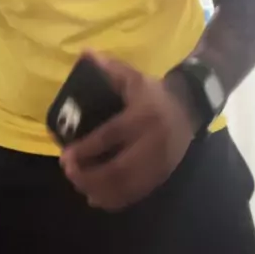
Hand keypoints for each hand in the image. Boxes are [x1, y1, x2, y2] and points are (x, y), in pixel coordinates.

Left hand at [60, 53, 200, 211]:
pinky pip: (137, 193)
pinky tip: (96, 197)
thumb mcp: (133, 76)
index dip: (87, 149)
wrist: (189, 106)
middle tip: (68, 171)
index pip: (111, 136)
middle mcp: (152, 142)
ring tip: (78, 184)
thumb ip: (109, 67)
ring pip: (127, 186)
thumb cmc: (153, 91)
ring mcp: (159, 162)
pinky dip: (115, 200)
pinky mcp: (162, 175)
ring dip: (98, 190)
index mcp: (142, 115)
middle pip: (118, 168)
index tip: (65, 155)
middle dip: (89, 175)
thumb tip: (84, 53)